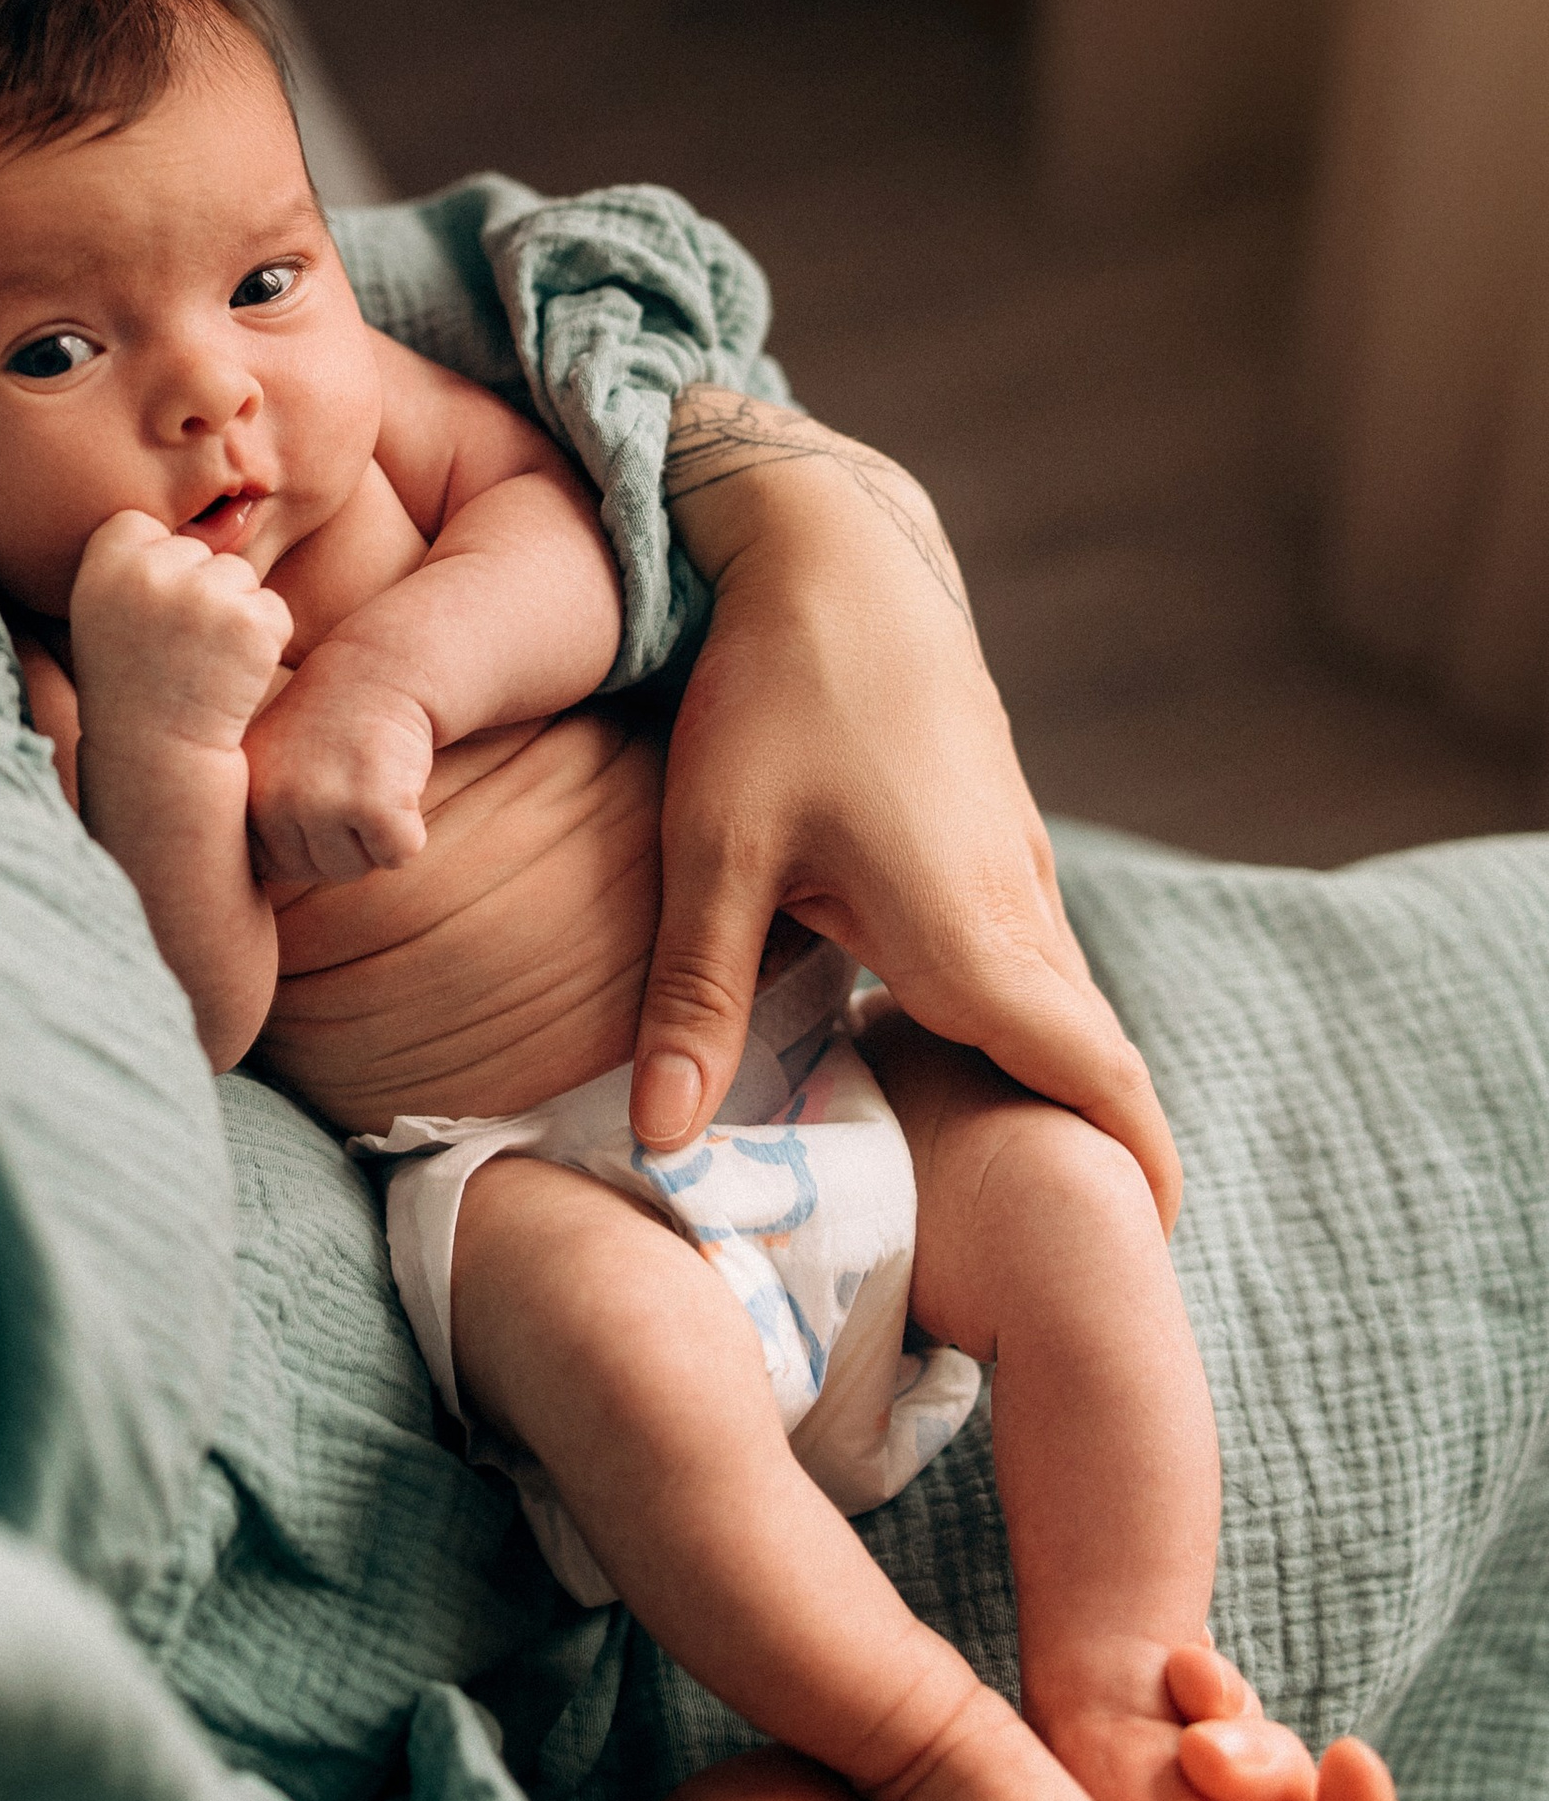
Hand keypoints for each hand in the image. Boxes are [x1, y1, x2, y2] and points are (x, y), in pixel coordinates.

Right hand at [69, 510, 290, 761]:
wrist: (156, 754)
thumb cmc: (131, 678)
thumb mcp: (106, 607)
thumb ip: (140, 557)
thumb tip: (231, 505)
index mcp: (105, 562)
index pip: (142, 526)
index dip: (151, 571)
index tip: (142, 618)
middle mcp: (151, 571)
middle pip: (199, 551)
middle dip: (197, 593)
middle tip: (174, 648)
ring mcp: (204, 594)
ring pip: (240, 577)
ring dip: (233, 616)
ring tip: (201, 661)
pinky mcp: (251, 622)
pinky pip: (272, 609)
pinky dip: (262, 640)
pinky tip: (229, 673)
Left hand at [244, 648, 434, 882]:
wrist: (380, 668)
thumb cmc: (326, 727)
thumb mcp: (266, 767)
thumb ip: (251, 821)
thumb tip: (237, 893)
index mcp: (242, 795)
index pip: (272, 869)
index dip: (304, 839)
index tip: (316, 787)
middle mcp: (274, 800)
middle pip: (317, 872)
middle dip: (343, 837)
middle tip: (347, 776)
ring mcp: (322, 801)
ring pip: (356, 869)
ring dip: (373, 835)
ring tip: (367, 775)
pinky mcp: (374, 803)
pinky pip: (398, 855)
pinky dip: (409, 829)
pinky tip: (395, 780)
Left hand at [630, 395, 1178, 1224]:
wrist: (833, 544)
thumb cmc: (774, 689)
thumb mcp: (715, 851)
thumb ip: (696, 1003)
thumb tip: (663, 1147)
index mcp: (970, 931)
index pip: (1092, 1077)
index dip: (1129, 1170)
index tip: (1138, 1251)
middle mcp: (1017, 905)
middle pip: (1081, 1057)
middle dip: (1078, 1153)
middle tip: (1049, 1256)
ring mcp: (1013, 864)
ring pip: (1048, 1002)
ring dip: (1036, 1083)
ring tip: (989, 1181)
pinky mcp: (989, 832)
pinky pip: (1019, 952)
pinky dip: (1003, 1018)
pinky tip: (928, 1050)